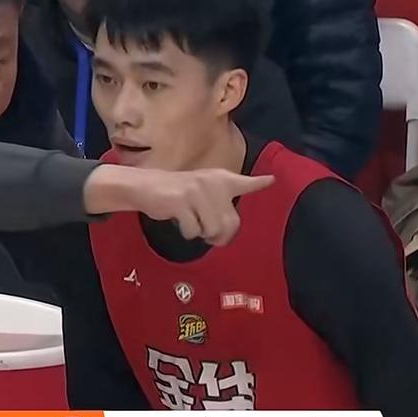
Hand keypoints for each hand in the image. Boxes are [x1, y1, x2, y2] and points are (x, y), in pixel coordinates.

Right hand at [83, 165, 273, 245]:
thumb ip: (220, 205)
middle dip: (220, 236)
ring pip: (212, 230)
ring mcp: (197, 191)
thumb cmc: (178, 195)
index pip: (244, 183)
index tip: (271, 180)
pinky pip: (193, 230)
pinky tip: (179, 221)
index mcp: (220, 179)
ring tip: (192, 224)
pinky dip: (187, 232)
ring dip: (201, 234)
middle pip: (231, 224)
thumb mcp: (203, 192)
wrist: (146, 186)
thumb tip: (228, 231)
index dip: (258, 183)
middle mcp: (212, 183)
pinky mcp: (182, 201)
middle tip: (208, 235)